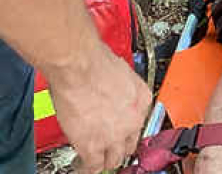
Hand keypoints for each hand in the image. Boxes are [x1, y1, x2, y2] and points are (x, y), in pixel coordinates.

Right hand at [48, 42, 151, 172]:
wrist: (79, 64)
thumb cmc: (93, 59)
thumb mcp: (118, 69)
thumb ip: (116, 84)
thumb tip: (107, 85)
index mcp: (141, 98)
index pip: (138, 121)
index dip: (126, 126)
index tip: (119, 127)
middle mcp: (133, 119)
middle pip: (129, 144)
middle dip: (119, 146)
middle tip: (109, 145)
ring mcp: (114, 135)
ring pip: (114, 159)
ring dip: (105, 160)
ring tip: (97, 160)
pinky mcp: (93, 146)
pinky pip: (93, 166)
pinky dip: (87, 169)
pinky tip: (82, 167)